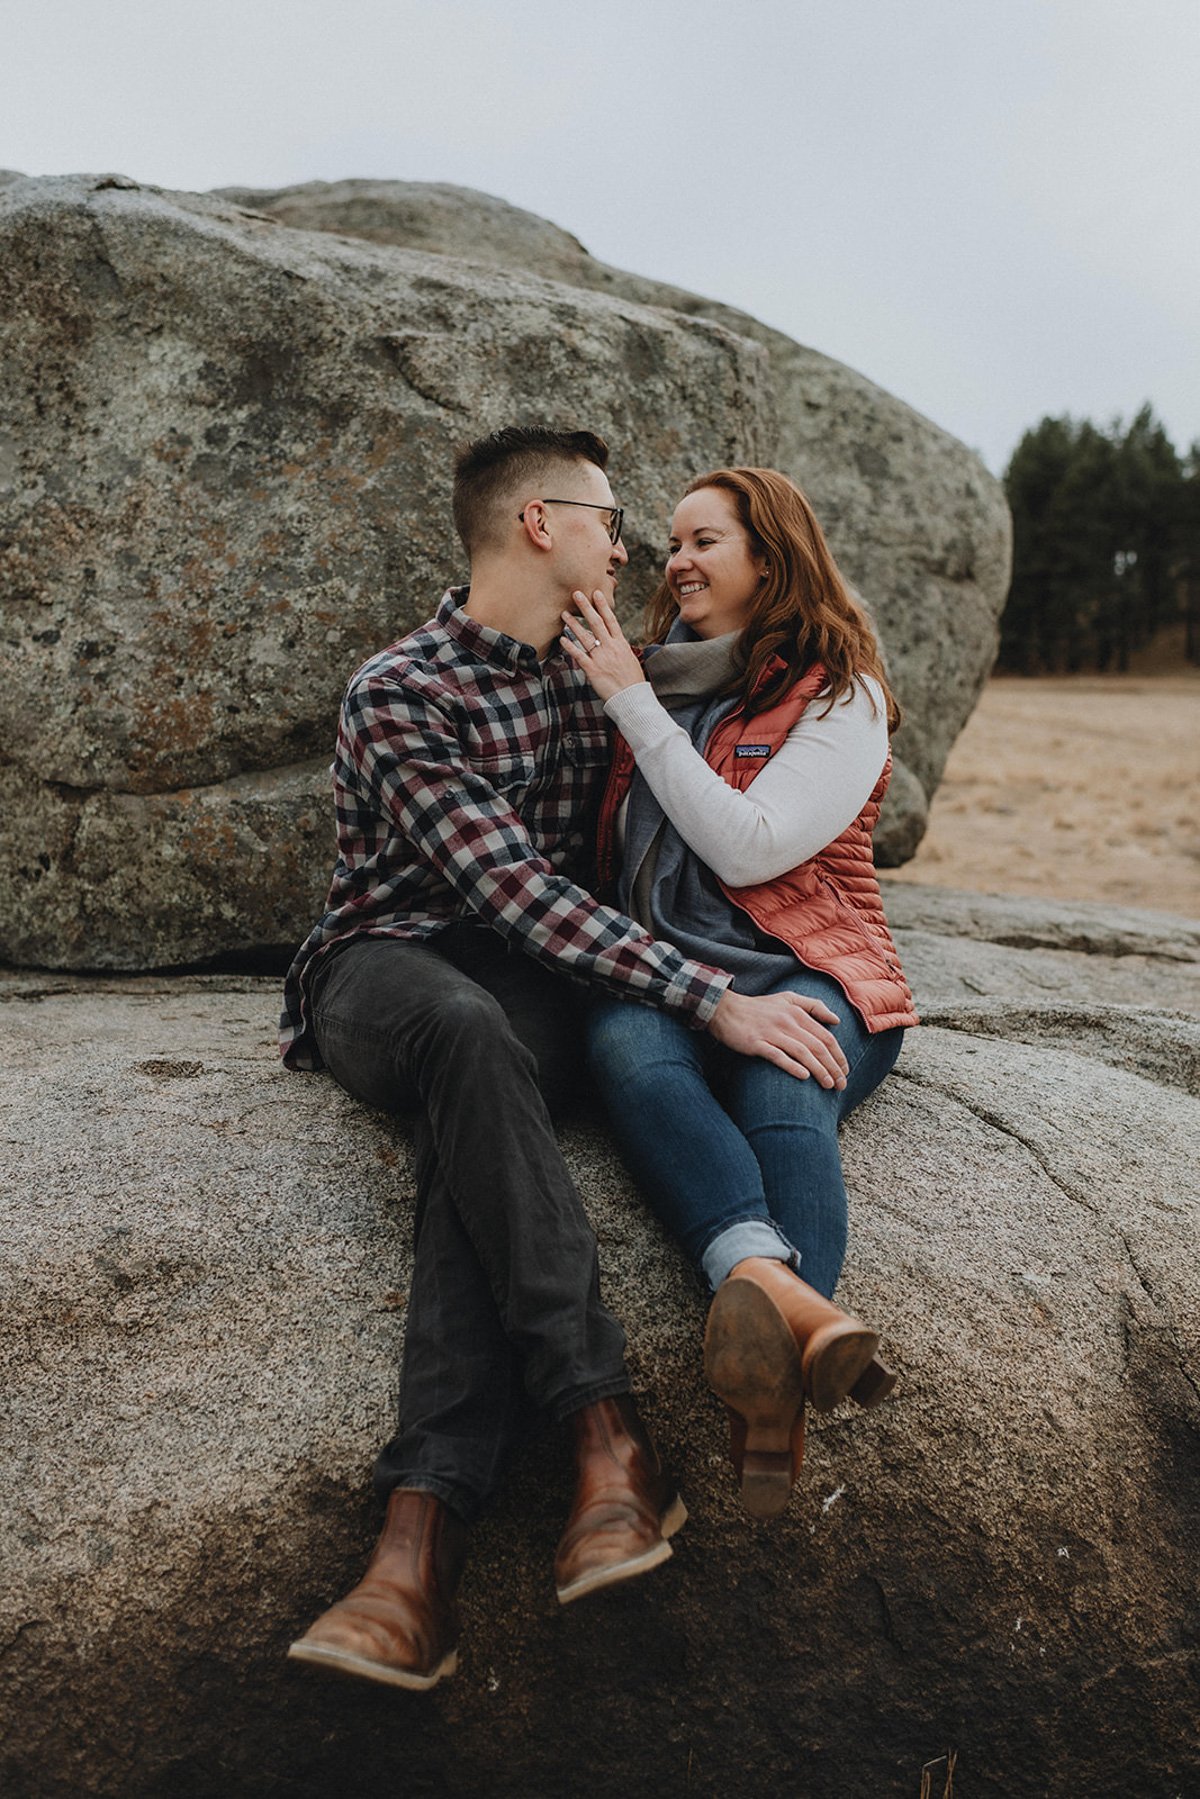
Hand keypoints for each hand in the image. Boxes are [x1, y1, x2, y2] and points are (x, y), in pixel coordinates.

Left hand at [560, 589, 644, 702]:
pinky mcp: (593, 670)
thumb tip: (613, 642)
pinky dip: (570, 646)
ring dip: (574, 624)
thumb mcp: (629, 659)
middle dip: (586, 607)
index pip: (611, 620)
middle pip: (597, 623)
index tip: (596, 593)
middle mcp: (611, 648)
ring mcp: (601, 658)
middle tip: (576, 594)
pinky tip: (562, 638)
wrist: (632, 698)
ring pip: (585, 637)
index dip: (603, 606)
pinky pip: (579, 655)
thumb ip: (619, 649)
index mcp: (621, 644)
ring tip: (564, 613)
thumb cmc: (632, 681)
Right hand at [707, 989, 848, 1087]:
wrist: (725, 1009)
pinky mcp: (756, 1043)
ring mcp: (772, 1033)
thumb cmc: (759, 1007)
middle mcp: (787, 1022)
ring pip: (802, 1053)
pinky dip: (792, 1066)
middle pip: (818, 1047)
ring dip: (818, 1070)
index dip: (838, 1055)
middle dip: (833, 1067)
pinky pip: (778, 1056)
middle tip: (841, 1084)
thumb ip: (813, 1006)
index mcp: (797, 1012)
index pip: (826, 1036)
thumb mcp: (788, 999)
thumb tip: (836, 1020)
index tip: (844, 1071)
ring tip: (828, 1085)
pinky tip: (804, 1077)